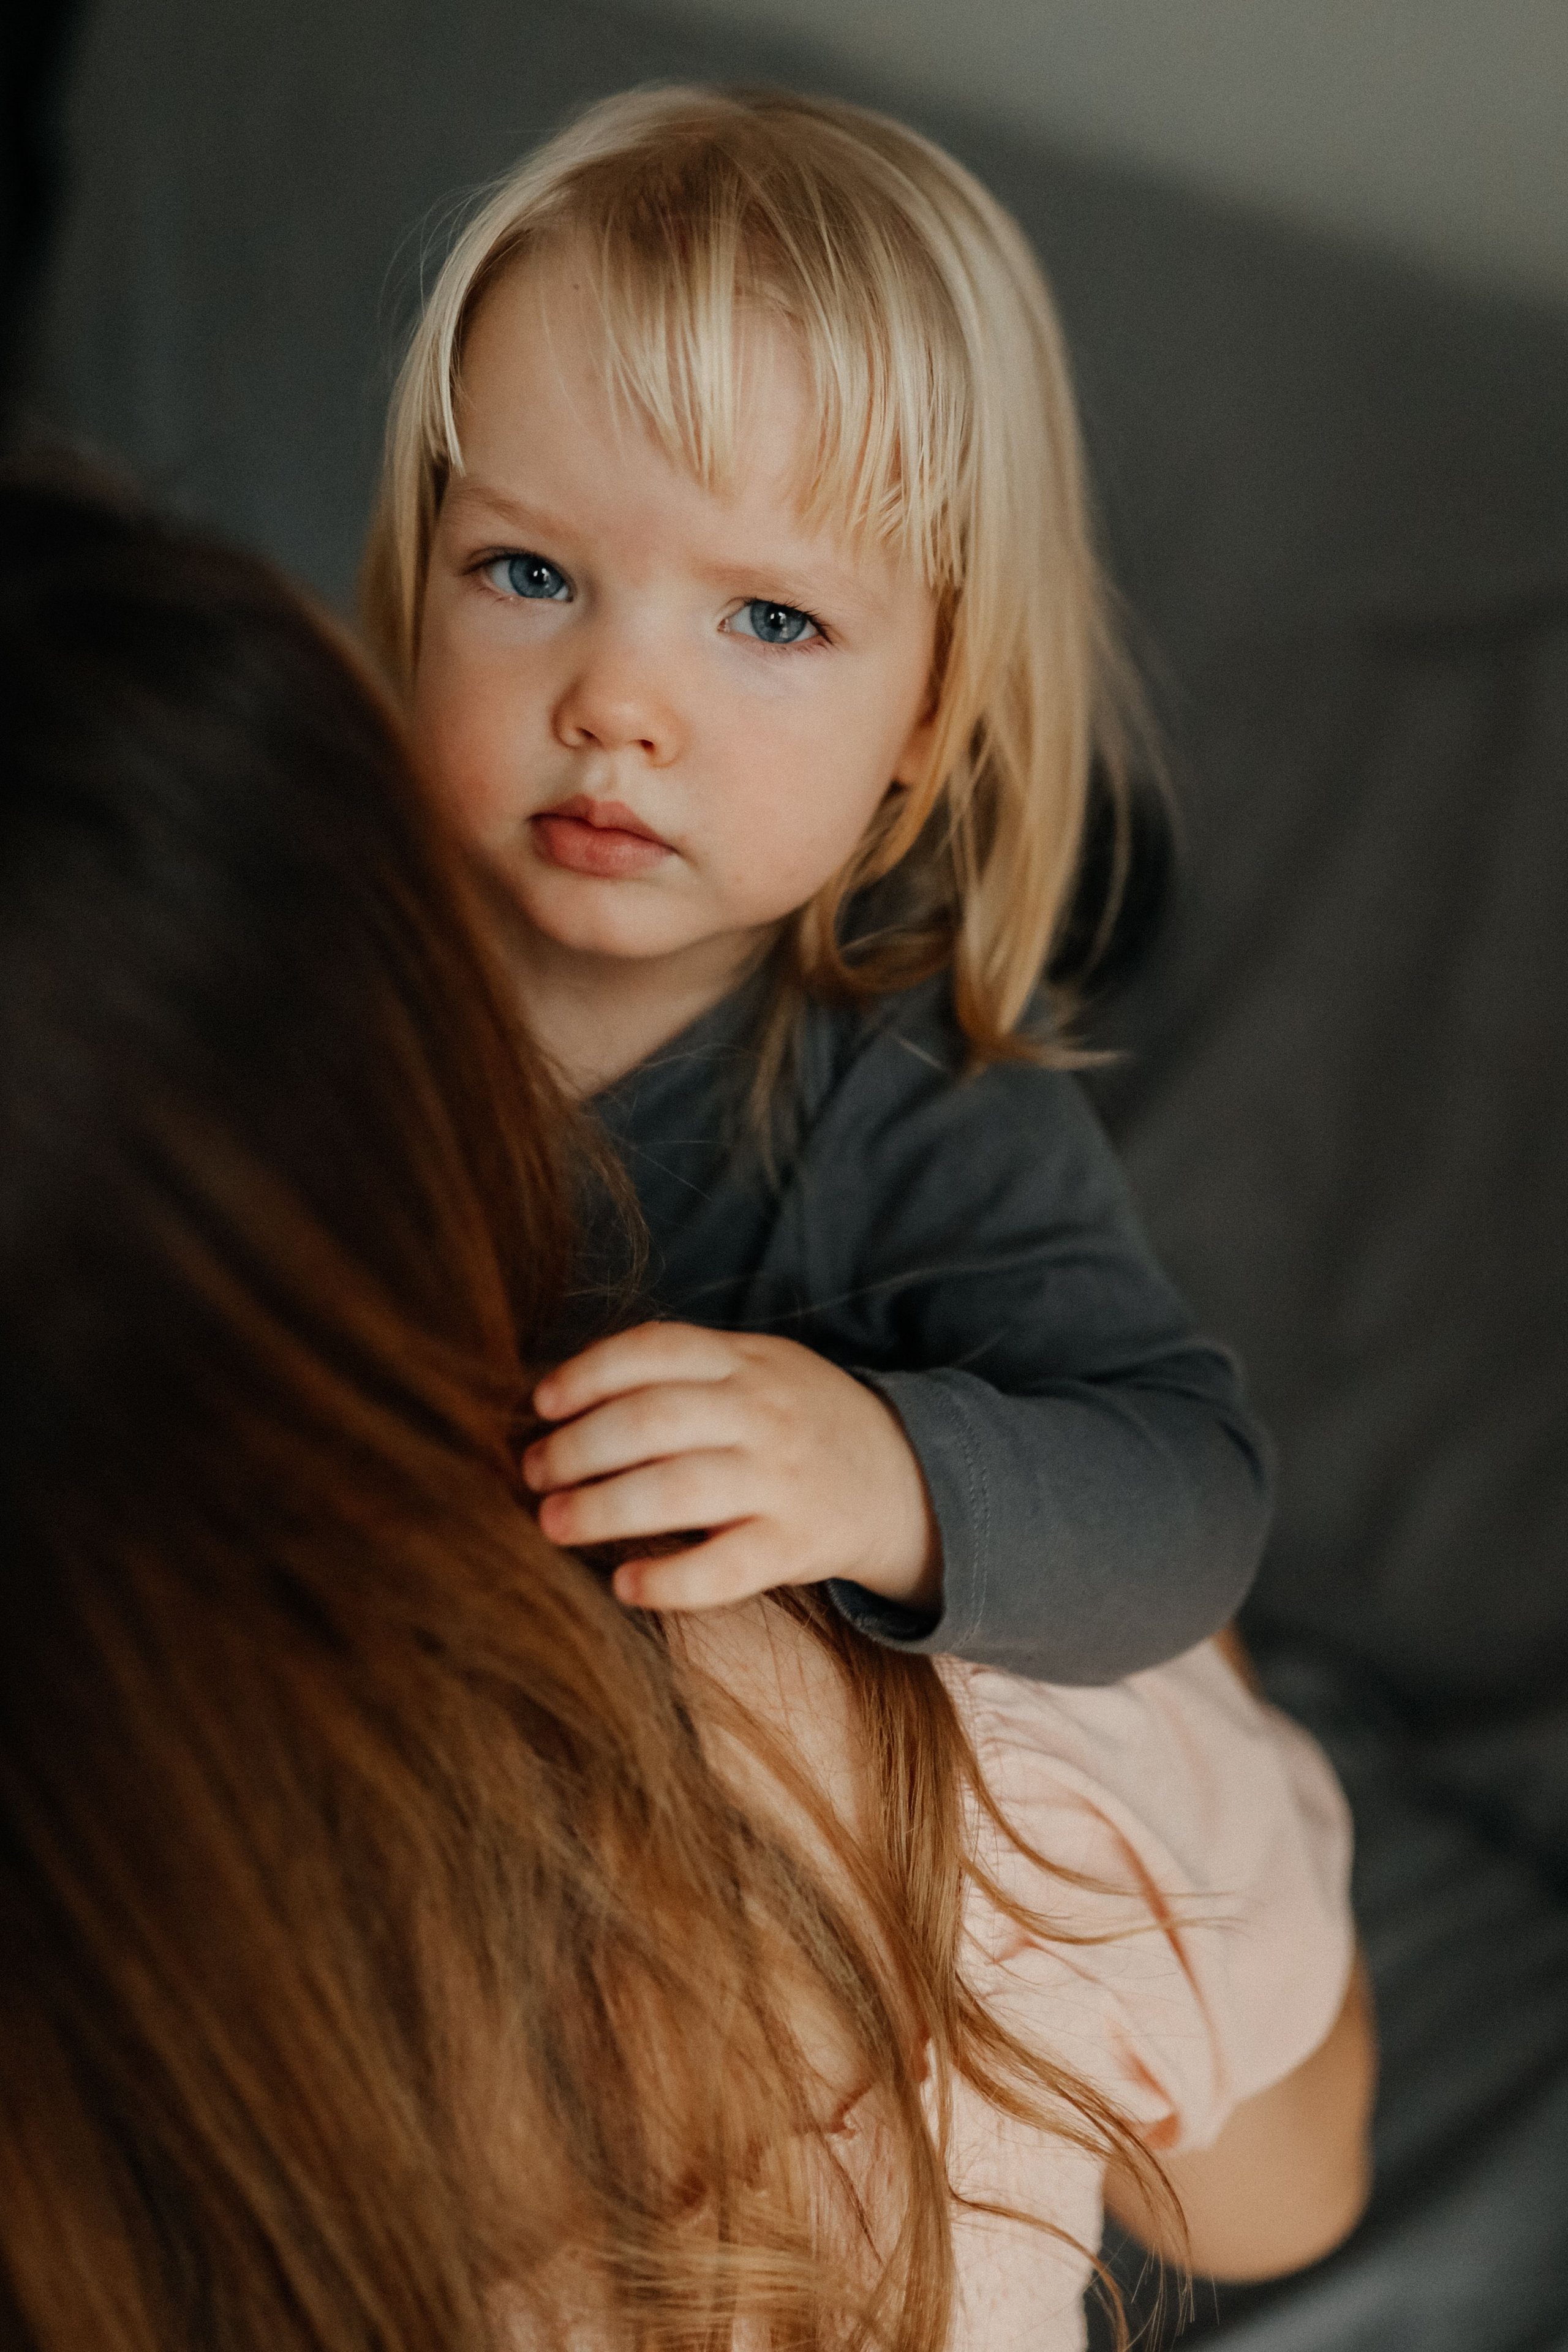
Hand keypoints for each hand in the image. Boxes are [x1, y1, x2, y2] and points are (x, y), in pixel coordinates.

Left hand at [523, 1321, 939, 1614]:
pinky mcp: (795, 1545)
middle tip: (533, 1473)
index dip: (588, 1374)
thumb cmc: (800, 1421)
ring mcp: (781, 1480)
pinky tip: (624, 1584)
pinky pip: (725, 1568)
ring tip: (552, 1523)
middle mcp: (762, 1413)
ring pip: (678, 1489)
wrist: (907, 1479)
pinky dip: (668, 1579)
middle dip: (577, 1448)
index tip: (541, 1403)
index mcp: (746, 1362)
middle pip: (652, 1421)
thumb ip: (683, 1375)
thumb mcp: (758, 1369)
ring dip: (602, 1508)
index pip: (656, 1350)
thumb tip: (568, 1401)